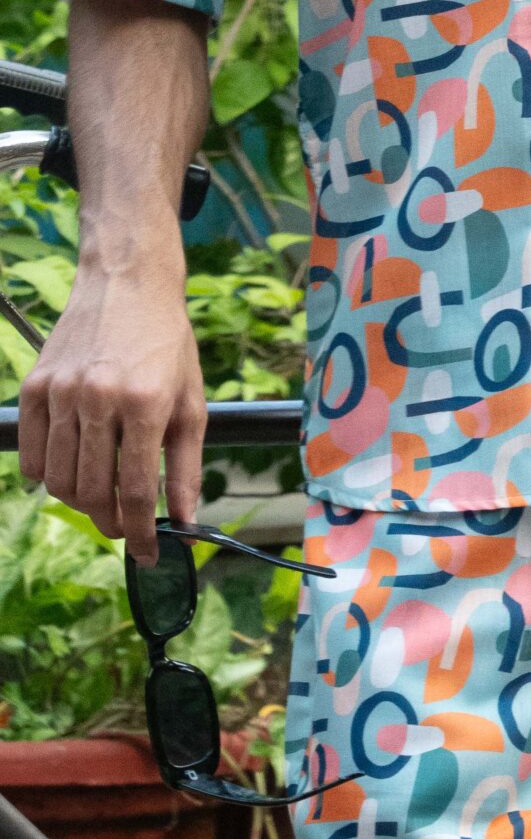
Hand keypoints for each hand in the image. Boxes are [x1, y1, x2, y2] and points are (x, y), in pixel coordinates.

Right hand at [18, 252, 204, 565]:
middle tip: (125, 527)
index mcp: (146, 402)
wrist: (128, 285)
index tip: (149, 553)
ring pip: (60, 481)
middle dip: (111, 522)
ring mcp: (61, 392)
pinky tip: (73, 473)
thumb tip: (185, 520)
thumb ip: (187, 466)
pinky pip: (31, 458)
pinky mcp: (33, 387)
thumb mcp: (191, 401)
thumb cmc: (167, 344)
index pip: (134, 490)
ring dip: (82, 503)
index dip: (141, 532)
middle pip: (93, 492)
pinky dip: (49, 478)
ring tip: (102, 499)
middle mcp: (99, 397)